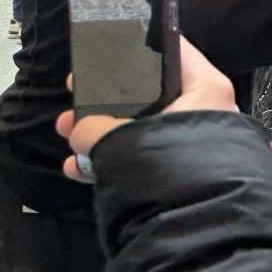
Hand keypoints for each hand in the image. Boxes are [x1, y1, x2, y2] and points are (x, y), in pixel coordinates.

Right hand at [55, 38, 236, 182]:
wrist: (199, 225)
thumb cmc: (174, 167)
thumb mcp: (125, 139)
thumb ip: (96, 127)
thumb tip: (78, 129)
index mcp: (204, 89)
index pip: (172, 51)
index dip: (136, 45)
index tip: (102, 48)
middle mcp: (204, 110)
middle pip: (150, 91)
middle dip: (107, 97)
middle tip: (75, 92)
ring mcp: (193, 142)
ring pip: (142, 127)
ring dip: (103, 130)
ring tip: (67, 131)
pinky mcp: (182, 171)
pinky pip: (144, 156)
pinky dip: (115, 159)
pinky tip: (78, 167)